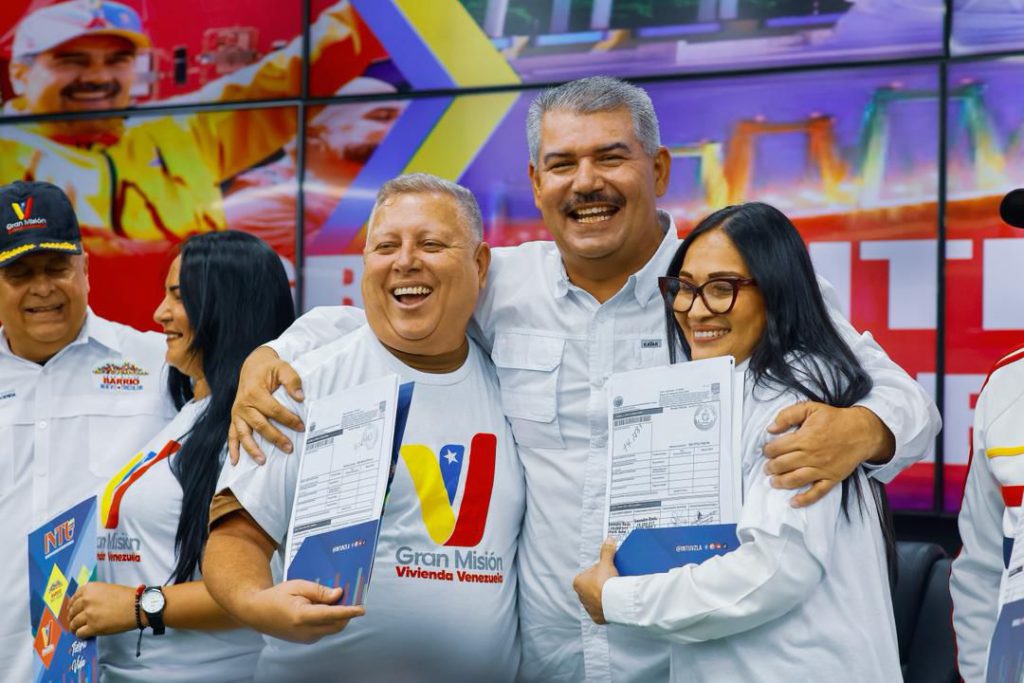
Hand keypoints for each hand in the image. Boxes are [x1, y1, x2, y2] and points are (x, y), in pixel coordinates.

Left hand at [68, 582, 137, 637]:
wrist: (138, 606)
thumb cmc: (126, 596)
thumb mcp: (107, 589)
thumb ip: (94, 594)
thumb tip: (84, 604)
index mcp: (89, 589)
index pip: (73, 599)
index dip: (72, 606)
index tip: (72, 611)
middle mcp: (86, 600)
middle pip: (72, 612)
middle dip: (72, 617)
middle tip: (75, 622)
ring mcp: (89, 614)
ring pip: (74, 623)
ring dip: (75, 627)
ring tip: (78, 629)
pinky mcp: (93, 627)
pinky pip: (80, 633)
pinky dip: (81, 634)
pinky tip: (85, 634)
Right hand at [228, 346, 304, 465]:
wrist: (252, 366)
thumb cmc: (269, 369)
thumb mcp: (282, 367)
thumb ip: (292, 380)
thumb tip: (300, 397)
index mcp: (255, 392)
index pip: (274, 410)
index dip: (288, 419)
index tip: (301, 427)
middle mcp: (243, 404)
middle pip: (260, 425)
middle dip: (275, 438)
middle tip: (289, 448)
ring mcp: (237, 413)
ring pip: (244, 434)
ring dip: (252, 449)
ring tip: (263, 461)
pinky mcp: (235, 418)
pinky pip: (232, 435)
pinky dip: (233, 449)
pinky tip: (236, 461)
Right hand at [247, 580, 363, 642]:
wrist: (258, 613)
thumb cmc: (277, 596)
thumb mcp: (297, 586)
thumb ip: (319, 591)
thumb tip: (339, 594)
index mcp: (301, 616)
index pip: (330, 615)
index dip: (348, 612)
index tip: (361, 608)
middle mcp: (305, 631)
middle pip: (336, 624)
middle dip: (348, 613)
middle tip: (354, 597)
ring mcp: (306, 638)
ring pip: (332, 628)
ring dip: (340, 616)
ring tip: (340, 600)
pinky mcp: (307, 640)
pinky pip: (325, 630)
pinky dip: (331, 620)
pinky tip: (328, 607)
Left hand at [573, 538, 619, 624]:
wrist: (614, 601)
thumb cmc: (606, 583)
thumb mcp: (606, 563)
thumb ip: (606, 551)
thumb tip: (609, 540)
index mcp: (578, 582)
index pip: (589, 573)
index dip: (600, 571)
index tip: (607, 571)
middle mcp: (581, 596)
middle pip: (593, 587)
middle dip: (601, 584)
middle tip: (612, 581)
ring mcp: (588, 608)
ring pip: (597, 599)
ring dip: (604, 596)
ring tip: (615, 592)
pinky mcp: (597, 617)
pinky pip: (603, 611)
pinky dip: (608, 607)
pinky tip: (614, 602)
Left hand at [763, 402, 894, 507]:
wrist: (862, 431)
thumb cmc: (835, 419)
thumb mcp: (810, 408)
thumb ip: (788, 415)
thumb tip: (770, 428)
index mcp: (803, 438)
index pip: (776, 448)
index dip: (767, 451)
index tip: (766, 451)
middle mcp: (810, 456)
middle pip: (782, 465)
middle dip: (770, 468)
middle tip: (767, 468)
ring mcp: (821, 469)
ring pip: (795, 480)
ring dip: (780, 482)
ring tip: (773, 482)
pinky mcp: (832, 478)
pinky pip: (817, 492)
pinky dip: (804, 499)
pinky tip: (793, 502)